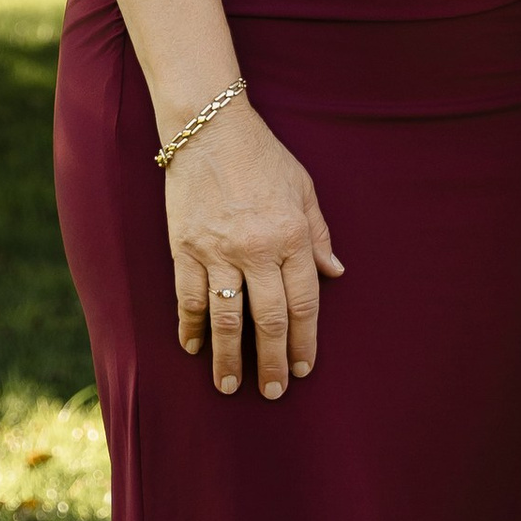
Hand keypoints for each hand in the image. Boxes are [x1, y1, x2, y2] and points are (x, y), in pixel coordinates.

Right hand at [163, 99, 344, 400]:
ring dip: (228, 356)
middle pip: (268, 319)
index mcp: (292, 236)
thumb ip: (319, 235)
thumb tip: (335, 275)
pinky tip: (194, 348)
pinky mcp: (185, 247)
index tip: (304, 368)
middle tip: (273, 392)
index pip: (303, 302)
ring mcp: (217, 250)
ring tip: (230, 386)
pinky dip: (191, 326)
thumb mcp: (304, 189)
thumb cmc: (263, 156)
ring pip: (225, 317)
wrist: (210, 128)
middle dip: (272, 361)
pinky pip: (189, 296)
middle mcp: (257, 249)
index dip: (305, 340)